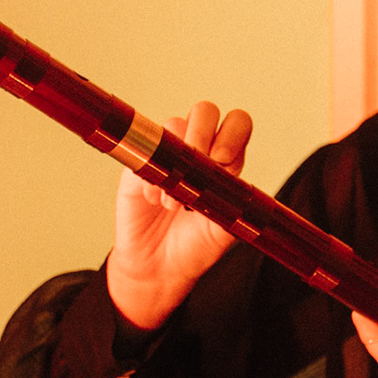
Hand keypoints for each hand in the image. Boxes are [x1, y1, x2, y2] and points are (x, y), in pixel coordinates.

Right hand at [107, 102, 252, 331]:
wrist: (158, 266)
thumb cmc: (195, 246)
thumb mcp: (224, 231)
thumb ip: (235, 207)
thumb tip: (238, 188)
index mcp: (226, 162)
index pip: (237, 125)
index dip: (233, 133)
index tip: (223, 161)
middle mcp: (198, 151)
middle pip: (205, 111)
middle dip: (202, 133)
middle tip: (199, 166)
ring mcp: (167, 153)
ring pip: (174, 123)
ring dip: (176, 162)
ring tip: (174, 202)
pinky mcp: (139, 163)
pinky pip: (144, 150)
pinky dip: (152, 177)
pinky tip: (155, 201)